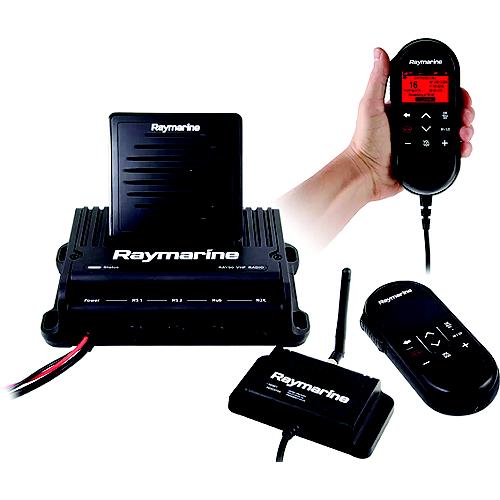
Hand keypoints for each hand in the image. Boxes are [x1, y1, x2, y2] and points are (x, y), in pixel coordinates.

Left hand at [347, 47, 474, 201]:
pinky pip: (448, 152)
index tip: (458, 93)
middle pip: (447, 112)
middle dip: (462, 111)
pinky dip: (459, 149)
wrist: (366, 174)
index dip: (449, 92)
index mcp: (404, 109)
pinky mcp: (426, 158)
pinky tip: (461, 147)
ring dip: (464, 129)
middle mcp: (414, 124)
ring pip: (452, 131)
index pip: (433, 95)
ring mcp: (421, 141)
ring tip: (464, 132)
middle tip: (465, 114)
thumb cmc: (364, 142)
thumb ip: (378, 80)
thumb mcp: (370, 106)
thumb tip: (379, 52)